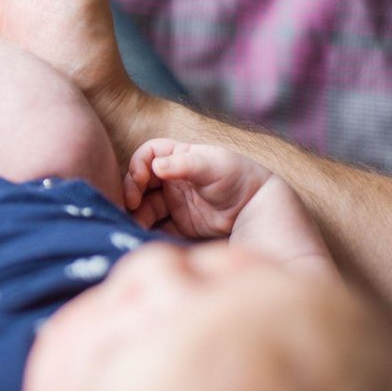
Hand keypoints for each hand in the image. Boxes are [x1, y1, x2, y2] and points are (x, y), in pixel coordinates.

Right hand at [124, 138, 271, 237]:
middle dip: (131, 194)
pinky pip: (155, 228)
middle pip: (140, 184)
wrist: (261, 214)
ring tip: (135, 226)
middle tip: (130, 207)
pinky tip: (143, 236)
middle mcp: (173, 180)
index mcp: (179, 159)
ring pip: (144, 207)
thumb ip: (185, 165)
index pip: (149, 154)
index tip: (140, 180)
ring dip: (135, 215)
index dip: (138, 164)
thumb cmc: (240, 179)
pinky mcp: (178, 227)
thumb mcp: (215, 166)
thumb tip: (156, 166)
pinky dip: (146, 231)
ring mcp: (174, 205)